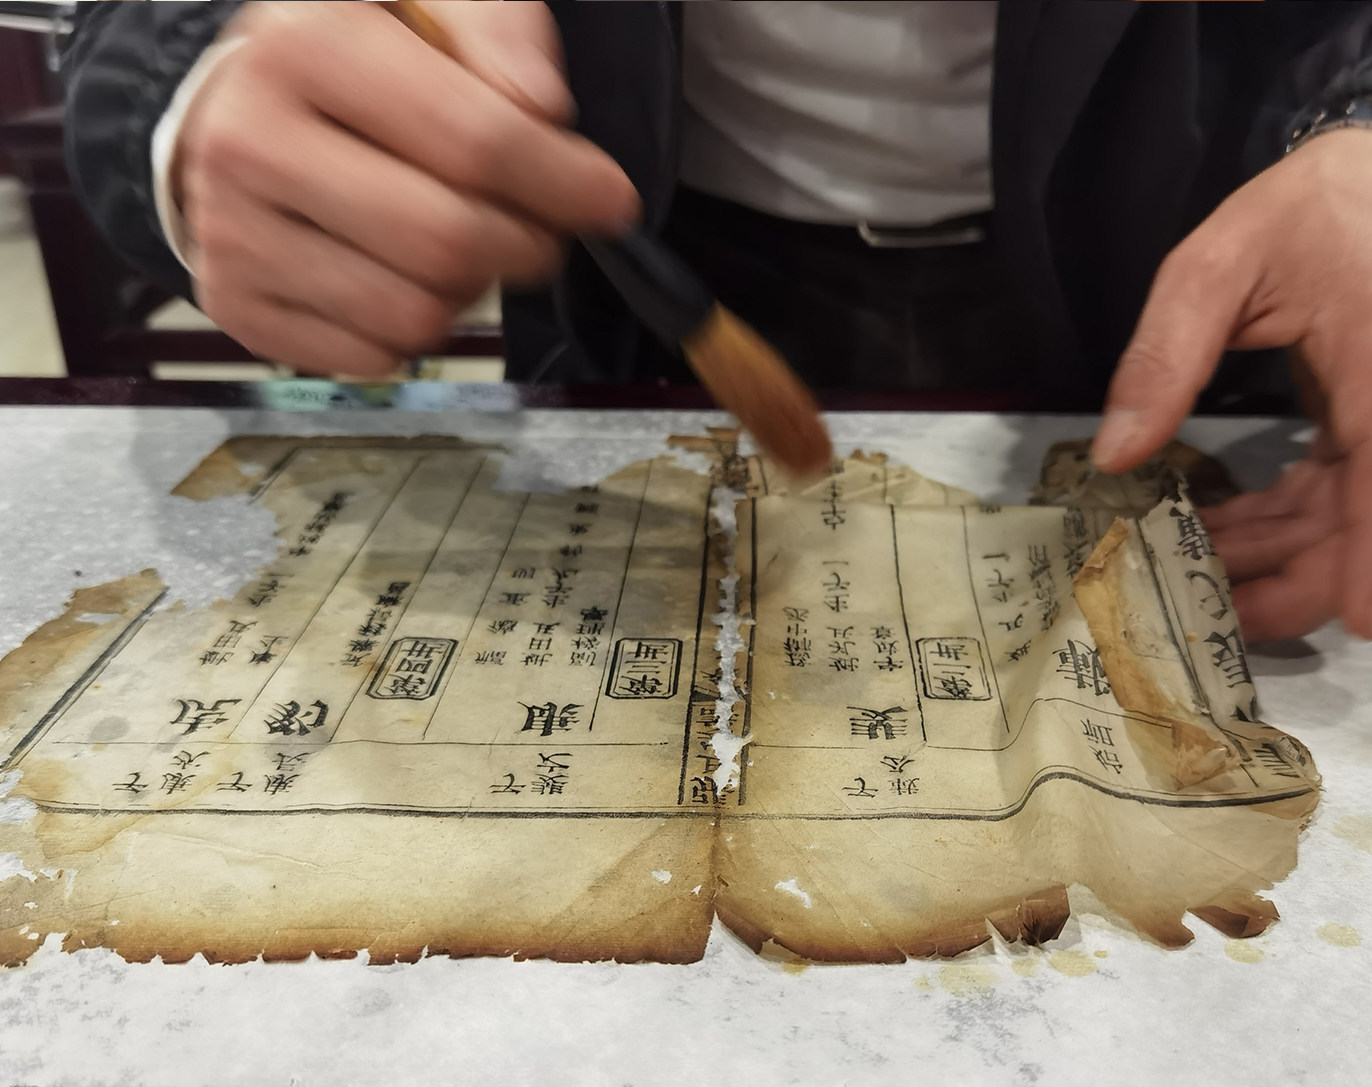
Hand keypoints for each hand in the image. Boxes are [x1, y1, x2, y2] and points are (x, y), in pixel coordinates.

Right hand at [175, 1, 637, 376]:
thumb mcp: (430, 0)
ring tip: (459, 243)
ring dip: (469, 292)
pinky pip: (374, 357)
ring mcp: (232, 233)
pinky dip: (412, 330)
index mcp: (304, 45)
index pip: (474, 142)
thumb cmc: (351, 55)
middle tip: (538, 231)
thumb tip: (543, 106)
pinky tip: (400, 274)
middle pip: (448, 242)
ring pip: (416, 314)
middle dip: (525, 247)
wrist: (231, 108)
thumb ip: (500, 29)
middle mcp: (250, 141)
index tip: (609, 200)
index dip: (564, 181)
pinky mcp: (234, 305)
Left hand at [1091, 128, 1371, 641]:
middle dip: (1297, 580)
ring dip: (1274, 557)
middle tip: (1203, 608)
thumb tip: (1117, 454)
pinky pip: (1337, 497)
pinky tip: (1214, 531)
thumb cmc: (1303, 213)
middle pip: (1370, 520)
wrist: (1365, 184)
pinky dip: (1280, 524)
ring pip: (1348, 520)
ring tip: (1182, 567)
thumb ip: (1166, 354)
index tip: (1362, 617)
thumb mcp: (1217, 263)